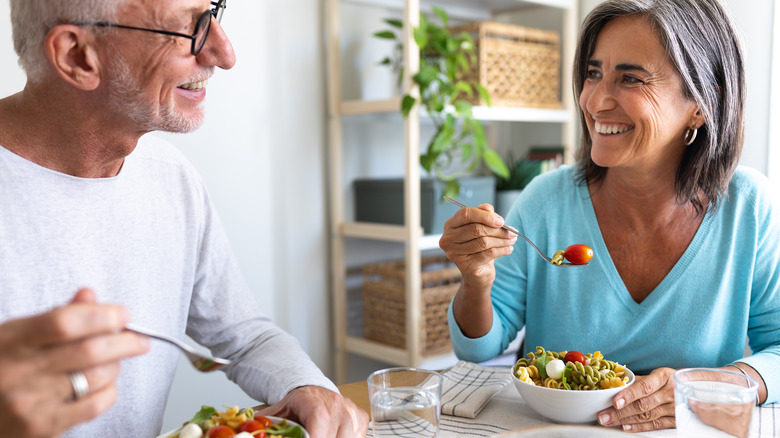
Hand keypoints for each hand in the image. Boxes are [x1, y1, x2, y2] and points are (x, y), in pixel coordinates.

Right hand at [0, 288, 149, 436]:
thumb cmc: (1, 368)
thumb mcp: (17, 336)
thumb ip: (55, 317)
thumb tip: (89, 296)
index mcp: (13, 340)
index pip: (65, 322)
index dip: (102, 315)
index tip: (123, 314)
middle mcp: (20, 371)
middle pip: (90, 351)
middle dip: (125, 342)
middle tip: (140, 339)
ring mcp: (31, 401)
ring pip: (97, 377)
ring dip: (115, 366)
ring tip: (114, 361)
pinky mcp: (42, 426)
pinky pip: (93, 405)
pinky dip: (108, 392)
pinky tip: (103, 385)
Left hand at [256, 385, 368, 437]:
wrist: (312, 392)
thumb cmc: (294, 407)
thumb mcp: (276, 414)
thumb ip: (267, 425)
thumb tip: (248, 434)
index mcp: (311, 399)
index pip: (319, 422)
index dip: (316, 437)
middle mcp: (335, 403)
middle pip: (335, 435)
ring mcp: (350, 410)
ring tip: (319, 437)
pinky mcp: (361, 418)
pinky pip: (358, 437)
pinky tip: (333, 436)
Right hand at [438, 203, 515, 291]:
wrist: (476, 274)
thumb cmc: (477, 247)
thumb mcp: (479, 227)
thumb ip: (483, 215)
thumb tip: (488, 209)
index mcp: (450, 225)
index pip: (465, 214)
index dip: (484, 215)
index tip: (501, 220)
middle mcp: (448, 239)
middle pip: (476, 229)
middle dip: (498, 230)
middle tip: (512, 231)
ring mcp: (455, 254)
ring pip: (484, 242)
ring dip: (502, 240)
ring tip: (512, 239)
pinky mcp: (466, 266)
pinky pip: (488, 254)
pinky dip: (502, 250)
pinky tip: (509, 249)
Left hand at [597, 367, 676, 431]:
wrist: (696, 388)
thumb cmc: (671, 380)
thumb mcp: (658, 374)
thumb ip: (638, 381)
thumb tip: (614, 385)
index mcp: (664, 376)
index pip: (645, 387)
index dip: (629, 394)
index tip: (615, 401)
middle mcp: (671, 393)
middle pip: (643, 404)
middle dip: (620, 412)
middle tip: (603, 416)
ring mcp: (675, 408)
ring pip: (647, 416)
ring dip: (625, 420)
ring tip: (608, 421)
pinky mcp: (677, 420)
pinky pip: (656, 425)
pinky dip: (639, 427)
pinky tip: (625, 427)